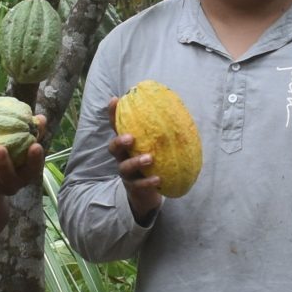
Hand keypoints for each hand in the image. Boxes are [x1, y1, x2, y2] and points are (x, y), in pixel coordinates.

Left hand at [0, 117, 47, 197]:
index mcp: (23, 176)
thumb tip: (41, 118)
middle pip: (6, 176)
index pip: (33, 170)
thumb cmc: (8, 161)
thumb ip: (32, 134)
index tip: (35, 145)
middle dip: (3, 163)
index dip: (35, 160)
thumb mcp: (21, 150)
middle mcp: (6, 184)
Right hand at [107, 99, 164, 220]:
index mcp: (127, 144)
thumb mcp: (155, 146)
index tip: (115, 100)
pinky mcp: (133, 187)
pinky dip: (148, 182)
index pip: (117, 127)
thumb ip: (161, 132)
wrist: (148, 192)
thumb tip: (179, 112)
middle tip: (131, 137)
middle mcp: (122, 157)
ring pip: (124, 167)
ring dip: (135, 162)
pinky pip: (139, 185)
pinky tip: (158, 179)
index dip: (113, 114)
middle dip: (119, 141)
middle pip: (113, 147)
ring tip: (149, 159)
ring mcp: (126, 173)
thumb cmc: (153, 163)